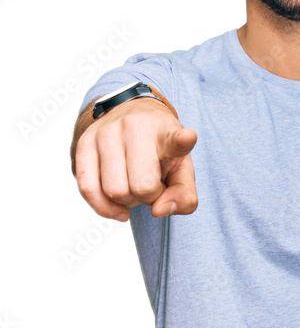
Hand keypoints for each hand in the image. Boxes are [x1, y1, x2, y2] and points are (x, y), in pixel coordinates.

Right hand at [74, 98, 198, 220]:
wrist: (131, 117)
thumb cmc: (160, 151)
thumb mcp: (182, 169)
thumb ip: (184, 197)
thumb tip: (158, 210)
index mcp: (166, 131)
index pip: (175, 139)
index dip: (182, 141)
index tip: (187, 138)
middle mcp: (135, 127)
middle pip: (142, 187)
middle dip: (148, 198)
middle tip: (151, 186)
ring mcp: (107, 132)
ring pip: (114, 191)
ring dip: (126, 201)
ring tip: (133, 186)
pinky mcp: (84, 143)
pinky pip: (88, 189)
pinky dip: (104, 207)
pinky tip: (118, 208)